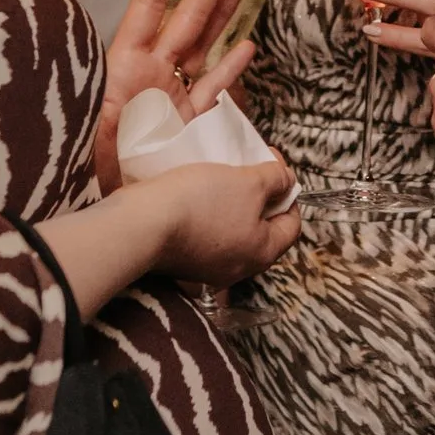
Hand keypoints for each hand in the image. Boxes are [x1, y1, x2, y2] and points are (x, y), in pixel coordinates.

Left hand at [95, 0, 255, 192]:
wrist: (87, 203)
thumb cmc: (79, 157)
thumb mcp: (80, 110)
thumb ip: (91, 81)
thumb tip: (80, 44)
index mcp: (124, 65)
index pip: (149, 8)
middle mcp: (149, 74)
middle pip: (185, 17)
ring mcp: (168, 97)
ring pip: (202, 46)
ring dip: (222, 14)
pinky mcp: (184, 125)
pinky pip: (212, 92)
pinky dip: (229, 69)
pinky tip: (245, 46)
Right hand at [151, 147, 300, 284]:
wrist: (142, 224)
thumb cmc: (202, 203)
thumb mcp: (248, 182)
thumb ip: (276, 179)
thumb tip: (287, 181)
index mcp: (262, 254)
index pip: (292, 225)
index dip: (289, 191)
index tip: (275, 166)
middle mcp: (239, 269)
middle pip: (262, 229)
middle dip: (260, 197)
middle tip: (249, 169)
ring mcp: (209, 268)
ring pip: (233, 231)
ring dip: (233, 204)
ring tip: (224, 177)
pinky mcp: (183, 261)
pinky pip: (207, 235)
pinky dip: (209, 214)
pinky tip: (199, 193)